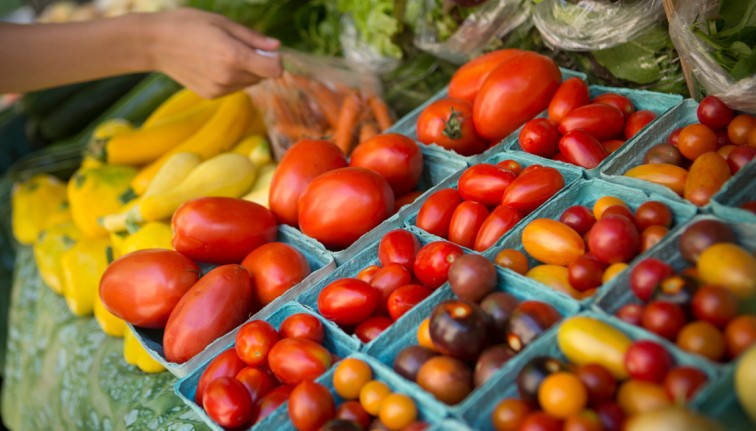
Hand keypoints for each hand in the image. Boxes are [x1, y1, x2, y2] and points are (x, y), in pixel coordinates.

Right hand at [148, 8, 283, 97]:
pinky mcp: (211, 95)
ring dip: (244, 71)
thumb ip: (253, 38)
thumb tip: (277, 46)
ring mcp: (219, 89)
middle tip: (237, 46)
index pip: (274, 70)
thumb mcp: (223, 23)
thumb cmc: (188, 25)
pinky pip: (233, 88)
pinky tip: (212, 64)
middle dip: (258, 64)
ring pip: (248, 84)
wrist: (154, 44)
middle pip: (262, 77)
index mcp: (234, 57)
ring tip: (221, 54)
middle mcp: (229, 77)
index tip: (267, 51)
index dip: (275, 60)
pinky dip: (231, 78)